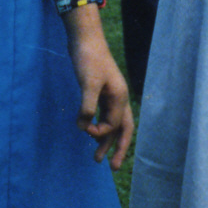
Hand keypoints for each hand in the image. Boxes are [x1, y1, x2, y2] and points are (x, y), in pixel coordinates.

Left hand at [66, 26, 133, 169]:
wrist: (85, 39)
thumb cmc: (89, 59)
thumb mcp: (88, 83)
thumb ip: (87, 106)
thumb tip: (84, 127)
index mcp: (120, 97)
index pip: (114, 125)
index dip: (99, 133)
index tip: (84, 129)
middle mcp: (119, 98)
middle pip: (123, 129)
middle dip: (119, 148)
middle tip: (114, 168)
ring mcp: (110, 95)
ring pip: (112, 123)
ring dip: (106, 140)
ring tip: (97, 158)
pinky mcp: (100, 91)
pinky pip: (103, 115)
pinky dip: (98, 126)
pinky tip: (90, 132)